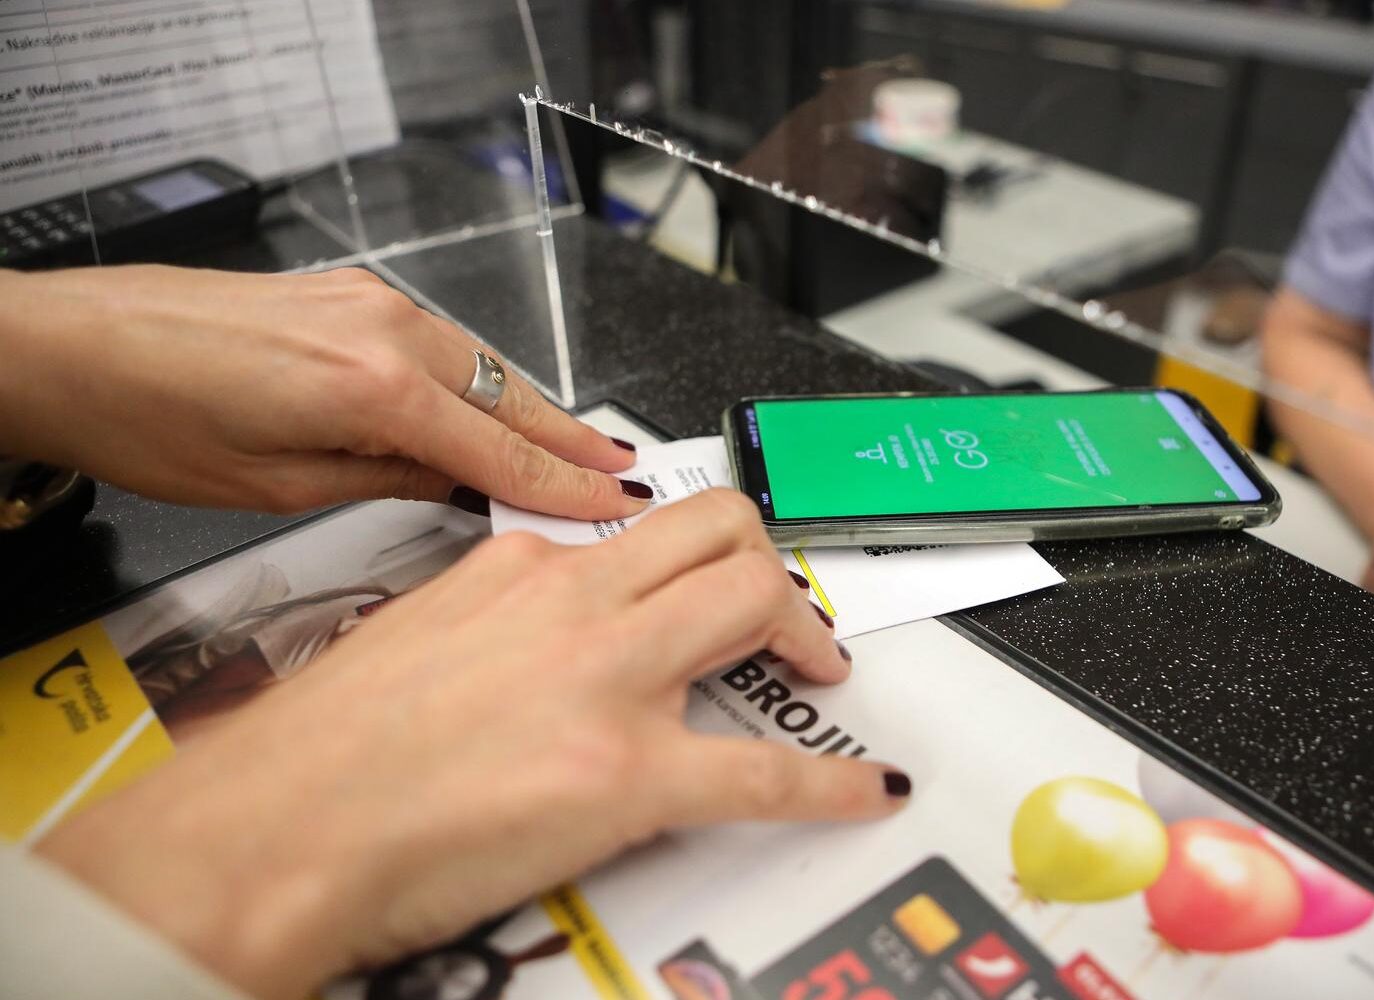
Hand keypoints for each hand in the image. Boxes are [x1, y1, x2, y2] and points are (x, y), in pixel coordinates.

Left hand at [0, 265, 644, 517]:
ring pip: (481, 362)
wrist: (64, 346)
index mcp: (372, 387)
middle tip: (626, 468)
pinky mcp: (343, 294)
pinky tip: (492, 403)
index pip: (499, 447)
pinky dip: (480, 379)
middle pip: (509, 393)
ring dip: (531, 406)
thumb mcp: (275, 485)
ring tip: (576, 444)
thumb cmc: (146, 416)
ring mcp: (365, 302)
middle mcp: (382, 329)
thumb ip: (384, 478)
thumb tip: (455, 484)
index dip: (563, 483)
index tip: (612, 501)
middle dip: (572, 435)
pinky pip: (439, 343)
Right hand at [36, 491, 909, 999]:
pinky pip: (763, 770)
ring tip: (820, 673)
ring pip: (752, 600)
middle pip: (718, 534)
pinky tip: (866, 790)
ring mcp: (606, 680)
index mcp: (516, 568)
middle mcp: (570, 602)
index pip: (638, 529)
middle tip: (784, 619)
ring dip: (806, 634)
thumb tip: (546, 642)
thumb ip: (498, 620)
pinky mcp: (625, 774)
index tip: (710, 576)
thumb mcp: (415, 638)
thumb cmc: (315, 755)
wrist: (270, 831)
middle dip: (771, 567)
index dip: (694, 554)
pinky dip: (831, 781)